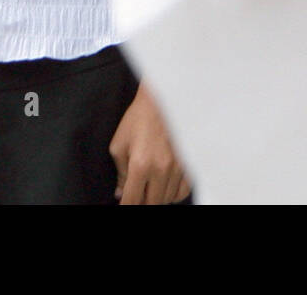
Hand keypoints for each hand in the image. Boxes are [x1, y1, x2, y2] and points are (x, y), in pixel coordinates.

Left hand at [109, 83, 190, 204]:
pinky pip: (183, 191)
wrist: (162, 99)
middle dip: (141, 202)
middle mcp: (161, 169)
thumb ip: (120, 174)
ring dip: (156, 198)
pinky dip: (173, 195)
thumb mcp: (119, 145)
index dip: (125, 206)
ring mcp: (177, 167)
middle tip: (136, 193)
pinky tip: (165, 187)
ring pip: (167, 199)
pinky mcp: (187, 162)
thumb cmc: (138, 118)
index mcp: (140, 165)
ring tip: (149, 189)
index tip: (124, 204)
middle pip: (151, 204)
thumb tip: (121, 193)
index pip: (132, 201)